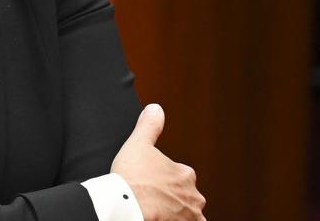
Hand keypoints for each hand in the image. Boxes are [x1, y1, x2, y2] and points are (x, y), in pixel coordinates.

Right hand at [110, 104, 206, 220]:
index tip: (150, 184)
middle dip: (173, 199)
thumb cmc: (132, 177)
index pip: (181, 177)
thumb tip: (156, 109)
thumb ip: (149, 126)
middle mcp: (193, 196)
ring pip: (189, 215)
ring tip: (159, 212)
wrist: (126, 205)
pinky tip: (161, 218)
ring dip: (178, 213)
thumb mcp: (138, 144)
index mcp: (185, 174)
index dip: (164, 180)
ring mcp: (190, 216)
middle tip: (153, 200)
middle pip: (187, 197)